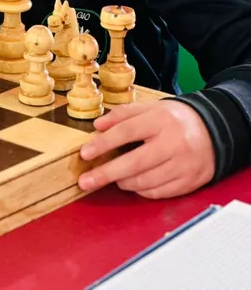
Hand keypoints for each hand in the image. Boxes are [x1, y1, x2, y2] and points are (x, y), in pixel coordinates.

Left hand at [78, 100, 214, 198]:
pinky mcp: (188, 182)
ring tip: (112, 177)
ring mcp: (182, 165)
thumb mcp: (151, 107)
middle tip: (85, 181)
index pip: (126, 132)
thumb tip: (98, 125)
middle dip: (105, 174)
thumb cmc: (176, 119)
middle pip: (133, 163)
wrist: (214, 131)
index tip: (85, 153)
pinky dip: (141, 190)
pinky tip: (133, 184)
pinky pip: (158, 193)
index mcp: (161, 120)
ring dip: (122, 182)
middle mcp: (172, 143)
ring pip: (144, 181)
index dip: (103, 144)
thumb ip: (123, 114)